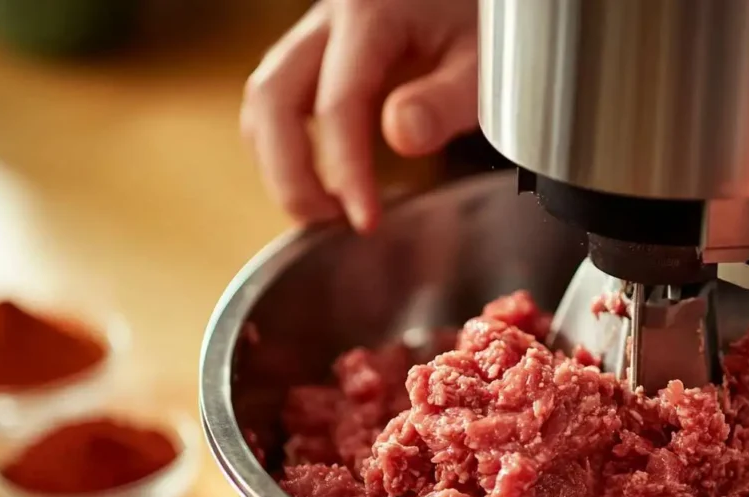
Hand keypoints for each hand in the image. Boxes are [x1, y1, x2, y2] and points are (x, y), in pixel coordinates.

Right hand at [241, 0, 477, 231]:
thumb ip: (447, 99)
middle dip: (289, 174)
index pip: (337, 104)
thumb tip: (401, 136)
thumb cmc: (485, 22)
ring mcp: (315, 32)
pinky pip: (277, 98)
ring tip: (322, 209)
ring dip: (279, 163)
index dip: (346, 171)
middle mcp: (328, 17)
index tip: (367, 220)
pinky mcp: (315, 51)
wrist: (476, 0)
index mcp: (368, 12)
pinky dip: (284, 145)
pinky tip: (318, 178)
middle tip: (327, 222)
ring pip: (264, 99)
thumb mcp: (483, 60)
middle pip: (271, 99)